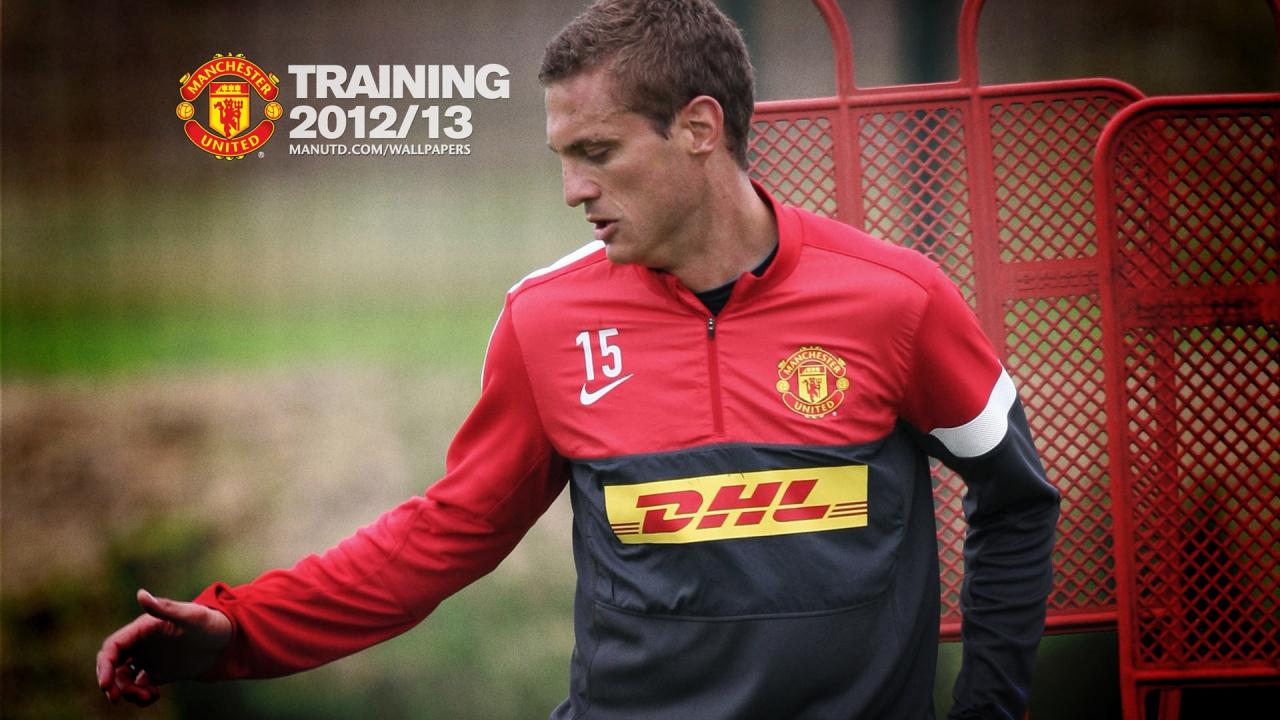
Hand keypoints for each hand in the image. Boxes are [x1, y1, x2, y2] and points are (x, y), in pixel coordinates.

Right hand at [96, 588, 232, 705]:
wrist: (225, 639)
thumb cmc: (209, 622)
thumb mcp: (190, 615)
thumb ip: (165, 608)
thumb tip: (141, 594)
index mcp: (142, 629)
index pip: (112, 647)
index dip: (105, 665)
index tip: (106, 685)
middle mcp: (140, 644)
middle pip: (112, 665)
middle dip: (110, 683)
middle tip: (117, 698)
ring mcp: (147, 658)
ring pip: (123, 679)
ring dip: (127, 692)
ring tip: (147, 696)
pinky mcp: (156, 672)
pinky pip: (138, 687)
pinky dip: (139, 696)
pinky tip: (153, 697)